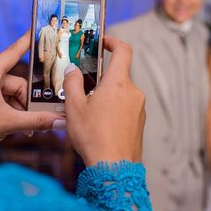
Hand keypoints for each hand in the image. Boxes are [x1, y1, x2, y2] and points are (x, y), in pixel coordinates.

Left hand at [0, 33, 63, 152]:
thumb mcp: (7, 124)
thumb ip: (35, 121)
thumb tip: (59, 121)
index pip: (14, 51)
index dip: (28, 41)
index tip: (38, 28)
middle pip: (16, 82)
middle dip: (27, 102)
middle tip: (37, 119)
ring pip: (9, 93)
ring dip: (19, 110)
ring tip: (25, 128)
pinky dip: (8, 111)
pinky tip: (14, 126)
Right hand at [62, 36, 144, 165]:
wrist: (114, 168)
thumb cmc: (93, 137)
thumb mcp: (73, 107)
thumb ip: (71, 83)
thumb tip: (72, 70)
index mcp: (118, 83)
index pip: (123, 51)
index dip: (113, 42)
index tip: (103, 43)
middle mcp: (133, 92)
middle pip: (118, 75)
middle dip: (100, 79)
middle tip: (82, 90)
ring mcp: (139, 108)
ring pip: (121, 93)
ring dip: (106, 97)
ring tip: (88, 113)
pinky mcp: (139, 123)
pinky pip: (125, 108)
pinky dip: (113, 110)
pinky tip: (98, 125)